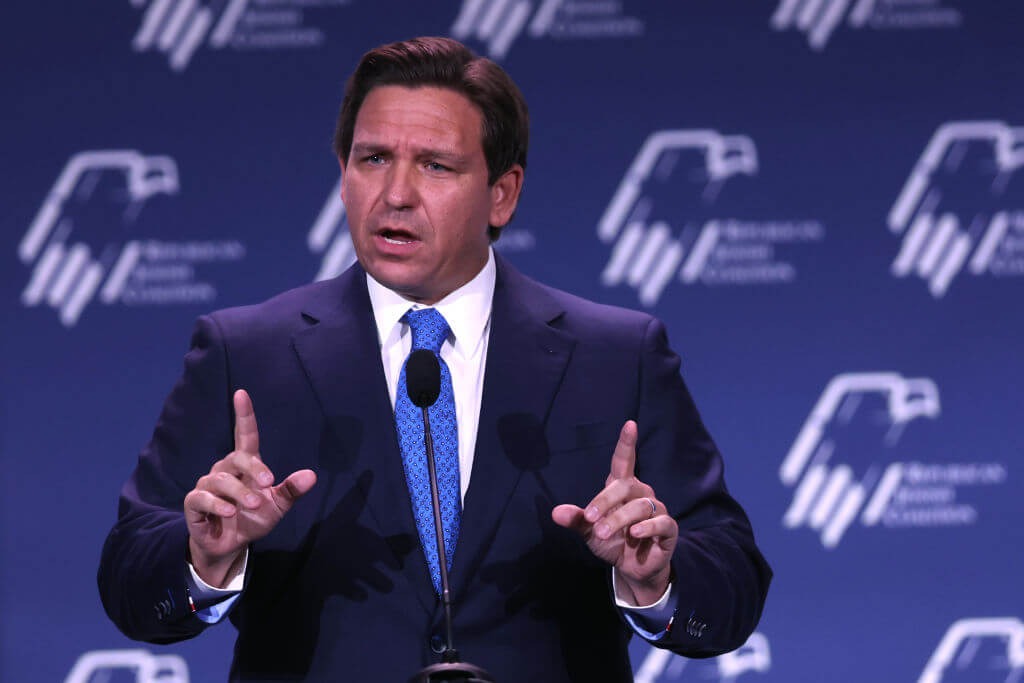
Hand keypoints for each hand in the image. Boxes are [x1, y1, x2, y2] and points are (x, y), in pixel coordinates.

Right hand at [184, 389, 316, 586]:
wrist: (231, 546)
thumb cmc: (253, 519)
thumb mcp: (277, 506)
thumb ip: (291, 491)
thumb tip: (312, 475)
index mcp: (245, 466)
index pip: (245, 435)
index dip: (244, 415)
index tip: (242, 393)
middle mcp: (224, 470)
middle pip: (236, 458)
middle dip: (253, 468)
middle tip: (268, 483)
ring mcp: (207, 486)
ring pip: (220, 479)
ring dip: (238, 492)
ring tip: (252, 505)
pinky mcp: (194, 503)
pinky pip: (201, 497)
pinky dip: (217, 504)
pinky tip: (230, 511)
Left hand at [551, 421, 677, 605]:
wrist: (631, 569)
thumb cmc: (612, 542)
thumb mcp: (590, 531)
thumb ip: (576, 520)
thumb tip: (555, 512)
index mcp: (622, 488)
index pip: (624, 461)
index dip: (627, 443)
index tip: (630, 424)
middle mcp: (641, 494)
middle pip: (625, 486)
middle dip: (605, 502)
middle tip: (591, 520)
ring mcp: (657, 510)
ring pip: (640, 506)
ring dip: (619, 519)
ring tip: (602, 534)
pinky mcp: (668, 529)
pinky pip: (661, 522)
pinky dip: (647, 527)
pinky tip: (635, 534)